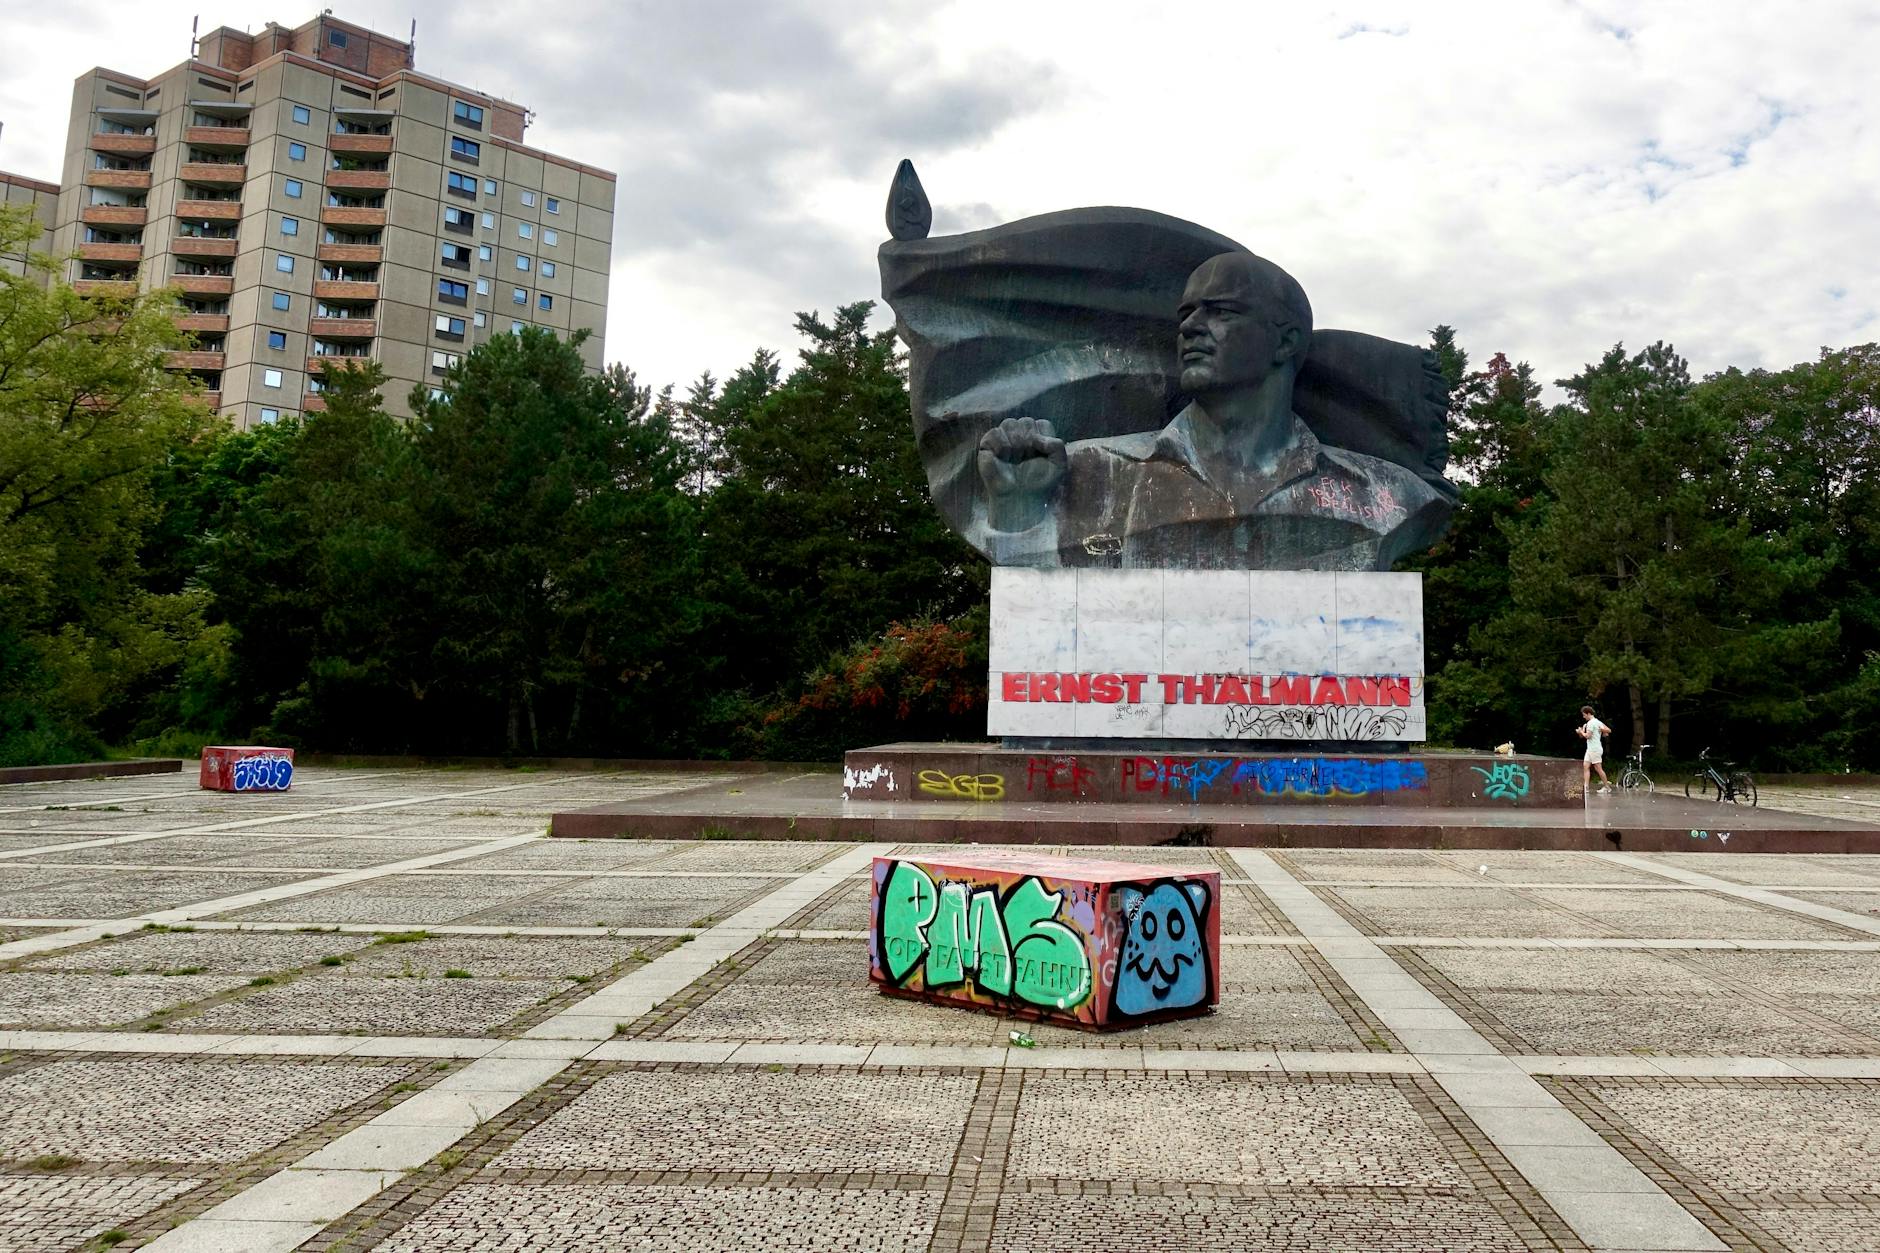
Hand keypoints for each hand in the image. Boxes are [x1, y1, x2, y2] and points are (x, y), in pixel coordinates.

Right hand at [978, 416, 1066, 531]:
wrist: (1019, 500)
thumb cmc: (1039, 483)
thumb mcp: (1059, 466)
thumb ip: (1057, 446)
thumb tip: (1037, 437)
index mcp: (1039, 436)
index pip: (1042, 424)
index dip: (1042, 440)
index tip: (1041, 457)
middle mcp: (1022, 434)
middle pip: (1026, 422)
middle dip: (1028, 442)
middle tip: (1026, 460)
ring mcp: (1004, 437)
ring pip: (1010, 423)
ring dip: (1015, 444)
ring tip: (1015, 460)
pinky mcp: (988, 444)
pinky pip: (994, 432)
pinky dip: (1001, 445)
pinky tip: (1003, 458)